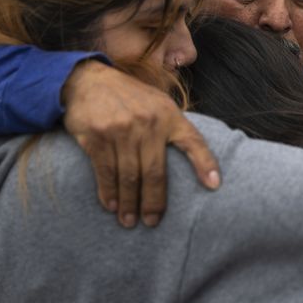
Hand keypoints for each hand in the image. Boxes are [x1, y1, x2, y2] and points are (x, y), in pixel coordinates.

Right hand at [62, 61, 219, 227]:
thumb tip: (193, 162)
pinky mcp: (97, 136)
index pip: (193, 141)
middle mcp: (148, 123)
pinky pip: (106, 171)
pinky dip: (109, 192)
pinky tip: (112, 205)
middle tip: (152, 221)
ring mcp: (121, 129)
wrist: (88, 81)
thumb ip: (172, 127)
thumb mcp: (157, 103)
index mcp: (168, 115)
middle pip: (155, 172)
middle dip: (155, 202)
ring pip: (130, 176)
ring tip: (130, 221)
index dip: (205, 163)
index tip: (214, 186)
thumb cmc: (130, 98)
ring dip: (130, 203)